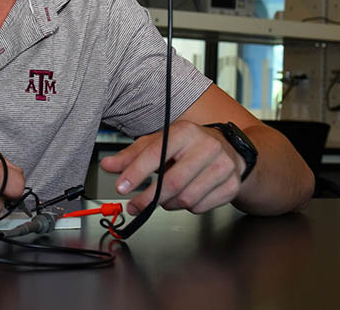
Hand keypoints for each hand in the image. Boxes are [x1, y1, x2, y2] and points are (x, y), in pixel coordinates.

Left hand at [99, 120, 244, 215]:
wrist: (228, 150)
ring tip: (163, 196)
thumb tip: (108, 165)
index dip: (136, 173)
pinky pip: (200, 207)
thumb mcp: (158, 143)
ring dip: (168, 203)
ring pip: (186, 198)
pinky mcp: (231, 186)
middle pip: (172, 182)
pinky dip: (186, 207)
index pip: (156, 154)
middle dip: (148, 198)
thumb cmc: (187, 146)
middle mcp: (207, 146)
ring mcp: (223, 167)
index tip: (121, 187)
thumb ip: (132, 155)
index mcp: (184, 132)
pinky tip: (185, 194)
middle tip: (133, 206)